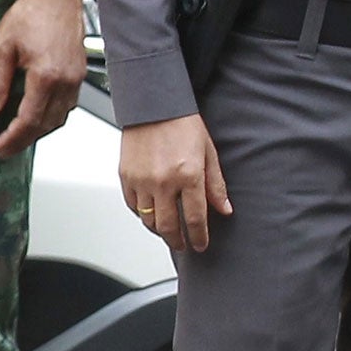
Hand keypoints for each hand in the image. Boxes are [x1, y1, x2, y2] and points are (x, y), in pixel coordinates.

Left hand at [0, 0, 86, 156]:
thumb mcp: (3, 47)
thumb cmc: (32, 14)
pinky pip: (67, 106)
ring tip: (19, 136)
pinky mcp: (79, 74)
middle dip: (24, 140)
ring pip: (59, 118)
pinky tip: (38, 116)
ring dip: (39, 131)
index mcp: (46, 76)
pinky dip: (52, 117)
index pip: (29, 120)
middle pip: (46, 125)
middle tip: (6, 148)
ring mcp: (76, 79)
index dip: (12, 138)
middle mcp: (65, 82)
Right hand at [119, 112, 230, 251]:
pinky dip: (141, 213)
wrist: (153, 105)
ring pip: (148, 219)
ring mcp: (141, 179)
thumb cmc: (182, 124)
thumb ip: (216, 185)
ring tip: (167, 231)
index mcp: (188, 175)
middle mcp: (163, 181)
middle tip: (183, 244)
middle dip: (178, 241)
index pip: (195, 219)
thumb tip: (224, 209)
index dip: (199, 238)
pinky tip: (150, 212)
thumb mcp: (208, 153)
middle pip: (169, 226)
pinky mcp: (125, 175)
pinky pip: (132, 204)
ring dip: (159, 230)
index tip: (200, 245)